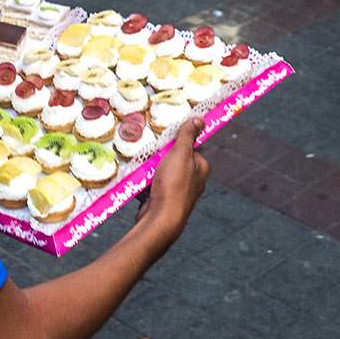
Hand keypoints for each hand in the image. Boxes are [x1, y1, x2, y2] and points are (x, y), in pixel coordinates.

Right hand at [139, 118, 208, 235]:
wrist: (160, 218)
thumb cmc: (174, 185)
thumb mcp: (181, 153)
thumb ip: (188, 136)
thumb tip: (199, 119)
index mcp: (201, 167)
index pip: (190, 146)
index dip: (177, 141)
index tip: (165, 139)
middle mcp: (193, 179)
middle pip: (174, 159)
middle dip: (160, 155)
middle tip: (151, 152)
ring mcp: (178, 191)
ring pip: (161, 172)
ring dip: (150, 169)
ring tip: (143, 167)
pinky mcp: (164, 200)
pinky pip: (152, 185)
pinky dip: (145, 182)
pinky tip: (138, 181)